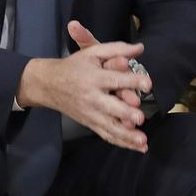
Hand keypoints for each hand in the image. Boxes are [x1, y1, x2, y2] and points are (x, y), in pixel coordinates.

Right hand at [16, 30, 150, 152]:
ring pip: (110, 127)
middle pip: (111, 107)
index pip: (115, 80)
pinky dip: (122, 142)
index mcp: (94, 78)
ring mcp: (90, 114)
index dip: (132, 82)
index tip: (148, 84)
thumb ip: (117, 49)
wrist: (48, 84)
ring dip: (127, 136)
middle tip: (140, 118)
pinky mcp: (90, 123)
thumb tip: (141, 48)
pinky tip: (138, 148)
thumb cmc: (74, 66)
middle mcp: (92, 98)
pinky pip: (107, 135)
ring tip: (142, 141)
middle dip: (125, 113)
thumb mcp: (93, 52)